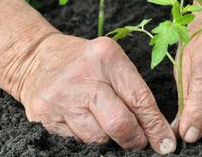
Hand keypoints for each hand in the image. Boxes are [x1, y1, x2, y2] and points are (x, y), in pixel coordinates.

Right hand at [17, 34, 175, 153]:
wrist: (35, 58)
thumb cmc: (84, 61)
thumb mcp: (112, 62)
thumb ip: (133, 90)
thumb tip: (157, 130)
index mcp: (107, 58)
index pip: (139, 99)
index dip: (155, 125)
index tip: (166, 142)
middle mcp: (83, 78)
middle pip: (119, 123)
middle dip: (135, 139)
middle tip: (140, 142)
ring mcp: (61, 99)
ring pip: (98, 138)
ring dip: (111, 139)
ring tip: (108, 125)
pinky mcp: (45, 117)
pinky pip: (77, 141)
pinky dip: (89, 138)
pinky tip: (88, 123)